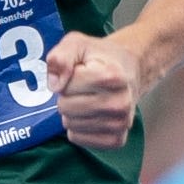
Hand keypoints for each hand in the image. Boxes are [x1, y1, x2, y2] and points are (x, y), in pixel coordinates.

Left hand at [44, 32, 145, 149]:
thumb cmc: (99, 57)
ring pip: (69, 124)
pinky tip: (89, 115)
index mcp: (113, 76)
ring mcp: (120, 124)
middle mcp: (120, 103)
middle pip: (65, 107)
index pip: (66, 87)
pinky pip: (77, 139)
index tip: (80, 72)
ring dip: (72, 112)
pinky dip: (77, 128)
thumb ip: (61, 57)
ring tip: (87, 99)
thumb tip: (55, 85)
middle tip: (82, 87)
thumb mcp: (76, 44)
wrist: (128, 72)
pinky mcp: (116, 140)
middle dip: (67, 96)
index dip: (66, 77)